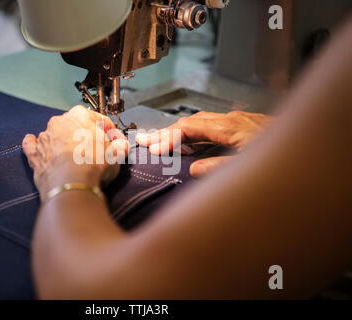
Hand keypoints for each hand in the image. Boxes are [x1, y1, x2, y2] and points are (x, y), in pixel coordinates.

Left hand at [22, 106, 128, 199]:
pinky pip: (33, 145)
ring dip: (65, 143)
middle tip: (98, 151)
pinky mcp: (35, 154)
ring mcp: (45, 137)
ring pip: (56, 135)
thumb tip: (121, 147)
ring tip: (77, 158)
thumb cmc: (92, 165)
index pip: (100, 120)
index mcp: (80, 115)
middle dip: (88, 136)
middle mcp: (60, 122)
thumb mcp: (116, 153)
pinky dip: (35, 145)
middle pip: (77, 127)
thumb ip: (119, 146)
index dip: (111, 132)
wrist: (71, 183)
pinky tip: (35, 143)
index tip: (115, 141)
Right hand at [136, 110, 271, 176]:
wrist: (306, 141)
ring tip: (161, 144)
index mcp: (228, 127)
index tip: (154, 149)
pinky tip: (189, 144)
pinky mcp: (238, 126)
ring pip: (198, 123)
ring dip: (179, 133)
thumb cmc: (280, 151)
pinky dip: (192, 134)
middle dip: (167, 133)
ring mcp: (233, 121)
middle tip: (147, 143)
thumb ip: (219, 167)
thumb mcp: (248, 163)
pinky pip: (208, 126)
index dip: (169, 138)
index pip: (189, 127)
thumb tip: (192, 170)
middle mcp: (228, 120)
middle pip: (189, 122)